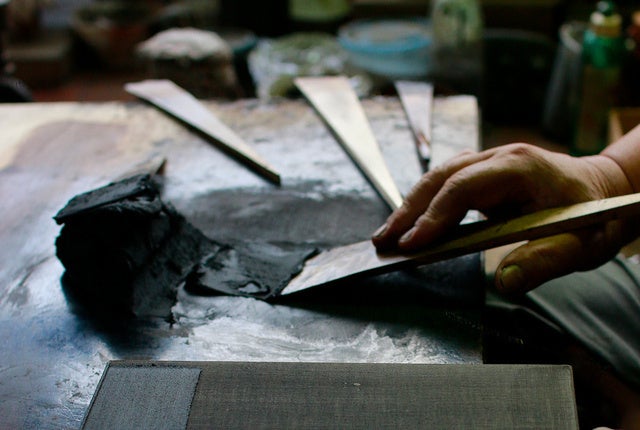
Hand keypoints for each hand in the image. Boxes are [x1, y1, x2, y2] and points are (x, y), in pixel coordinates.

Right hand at [372, 143, 637, 293]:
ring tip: (387, 236)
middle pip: (441, 178)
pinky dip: (424, 204)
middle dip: (408, 210)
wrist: (603, 190)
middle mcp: (499, 157)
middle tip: (382, 241)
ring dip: (410, 206)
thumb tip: (504, 282)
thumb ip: (545, 262)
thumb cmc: (593, 215)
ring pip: (438, 178)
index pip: (463, 187)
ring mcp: (489, 162)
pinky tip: (411, 224)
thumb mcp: (581, 243)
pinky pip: (446, 184)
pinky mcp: (484, 173)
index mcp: (520, 166)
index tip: (412, 244)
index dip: (434, 215)